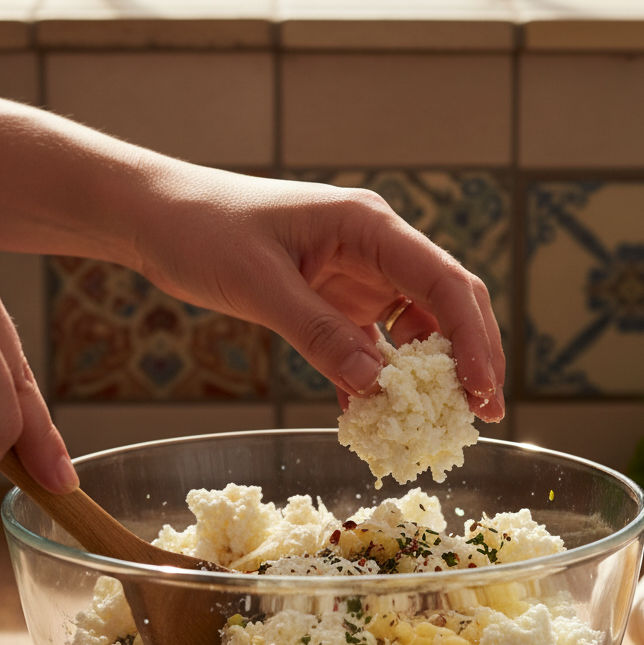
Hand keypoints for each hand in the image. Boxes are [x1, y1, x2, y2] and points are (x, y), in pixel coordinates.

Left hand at [132, 164, 504, 420]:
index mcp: (368, 226)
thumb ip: (319, 334)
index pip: (444, 281)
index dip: (473, 337)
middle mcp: (374, 250)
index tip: (482, 390)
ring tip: (435, 426)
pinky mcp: (334, 303)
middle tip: (483, 415)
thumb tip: (379, 387)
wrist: (159, 218)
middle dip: (470, 359)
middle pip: (446, 305)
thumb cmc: (205, 230)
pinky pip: (370, 347)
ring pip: (414, 330)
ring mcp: (357, 278)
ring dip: (426, 377)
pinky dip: (376, 382)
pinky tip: (376, 418)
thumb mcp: (261, 285)